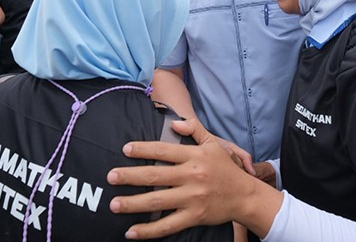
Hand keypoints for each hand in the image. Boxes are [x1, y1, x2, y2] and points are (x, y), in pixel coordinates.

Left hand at [107, 119, 279, 239]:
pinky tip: (131, 231)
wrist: (245, 196)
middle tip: (110, 177)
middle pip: (155, 176)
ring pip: (157, 201)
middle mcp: (192, 177)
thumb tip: (174, 124)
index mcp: (194, 157)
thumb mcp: (214, 144)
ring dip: (133, 203)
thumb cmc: (226, 169)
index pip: (164, 151)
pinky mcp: (193, 217)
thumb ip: (195, 130)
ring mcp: (192, 198)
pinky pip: (167, 225)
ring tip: (114, 204)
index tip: (125, 149)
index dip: (143, 149)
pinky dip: (148, 230)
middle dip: (130, 177)